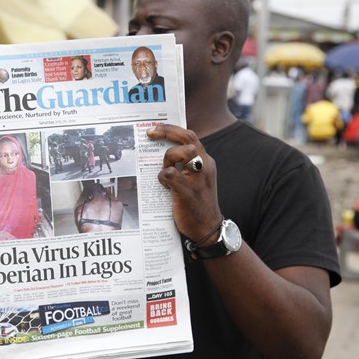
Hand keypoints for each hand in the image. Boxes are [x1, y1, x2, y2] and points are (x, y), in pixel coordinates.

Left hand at [146, 124, 221, 241]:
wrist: (207, 230)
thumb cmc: (197, 204)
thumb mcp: (196, 180)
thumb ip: (185, 166)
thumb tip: (163, 155)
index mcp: (206, 162)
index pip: (191, 136)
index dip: (172, 129)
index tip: (156, 129)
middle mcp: (205, 166)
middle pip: (187, 138)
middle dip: (167, 131)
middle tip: (150, 133)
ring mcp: (198, 178)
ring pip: (182, 152)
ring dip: (168, 159)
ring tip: (165, 173)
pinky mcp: (187, 190)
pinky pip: (169, 173)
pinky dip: (163, 177)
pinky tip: (165, 187)